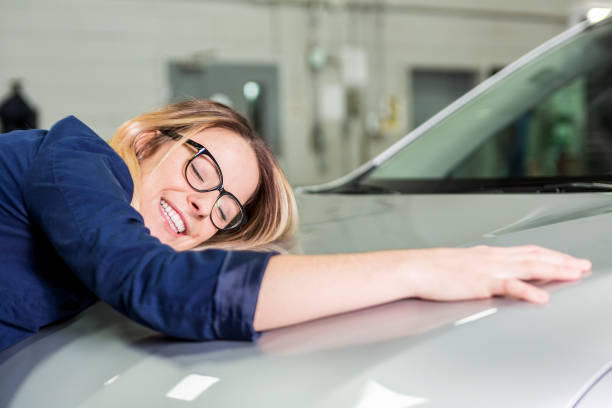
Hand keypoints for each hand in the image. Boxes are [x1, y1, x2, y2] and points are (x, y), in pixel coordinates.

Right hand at [404, 245, 591, 303]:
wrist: (416, 267)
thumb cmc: (433, 268)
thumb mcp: (462, 264)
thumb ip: (480, 267)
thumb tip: (491, 272)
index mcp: (489, 255)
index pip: (527, 252)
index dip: (550, 255)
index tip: (567, 259)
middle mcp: (494, 259)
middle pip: (535, 257)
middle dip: (562, 261)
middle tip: (582, 265)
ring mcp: (489, 270)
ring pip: (530, 267)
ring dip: (555, 270)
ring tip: (574, 273)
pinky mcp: (481, 283)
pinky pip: (510, 287)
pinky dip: (528, 291)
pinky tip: (541, 297)